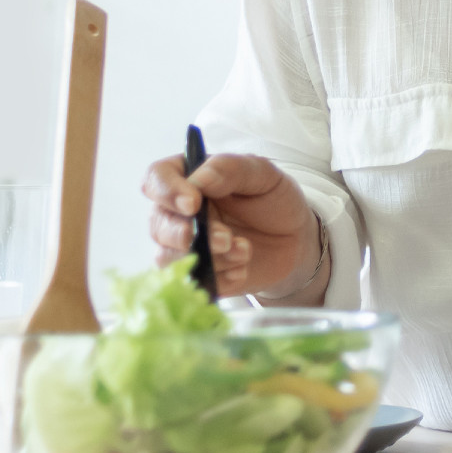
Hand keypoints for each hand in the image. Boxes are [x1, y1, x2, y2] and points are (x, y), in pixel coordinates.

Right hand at [141, 152, 320, 299]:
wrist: (295, 239)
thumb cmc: (272, 199)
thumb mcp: (262, 173)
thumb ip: (230, 169)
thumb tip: (200, 178)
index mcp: (187, 178)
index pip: (156, 179)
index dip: (167, 191)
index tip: (193, 203)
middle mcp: (177, 213)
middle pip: (158, 224)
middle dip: (187, 234)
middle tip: (224, 238)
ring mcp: (184, 247)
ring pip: (170, 258)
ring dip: (209, 257)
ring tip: (244, 250)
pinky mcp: (197, 274)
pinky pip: (193, 283)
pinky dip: (219, 279)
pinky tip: (242, 269)